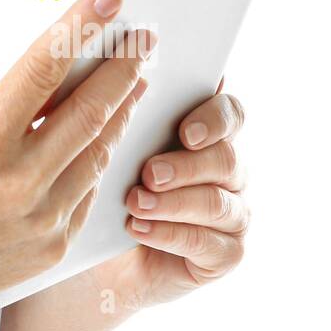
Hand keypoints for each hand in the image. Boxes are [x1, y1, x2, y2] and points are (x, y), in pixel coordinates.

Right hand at [0, 0, 154, 307]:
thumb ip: (8, 102)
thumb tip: (59, 80)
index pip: (45, 66)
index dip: (82, 26)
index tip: (109, 0)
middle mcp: (18, 180)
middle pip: (90, 110)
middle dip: (123, 68)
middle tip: (142, 41)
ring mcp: (41, 218)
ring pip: (100, 151)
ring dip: (121, 112)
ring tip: (133, 83)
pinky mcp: (53, 247)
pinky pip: (88, 193)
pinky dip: (95, 160)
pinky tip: (102, 138)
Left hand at [102, 85, 249, 308]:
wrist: (98, 252)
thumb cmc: (104, 188)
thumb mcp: (109, 149)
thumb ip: (125, 114)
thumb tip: (121, 77)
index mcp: (206, 134)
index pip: (230, 113)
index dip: (215, 119)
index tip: (186, 132)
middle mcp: (227, 171)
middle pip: (226, 159)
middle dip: (185, 166)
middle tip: (149, 173)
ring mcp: (233, 214)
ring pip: (218, 202)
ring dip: (173, 202)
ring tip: (135, 203)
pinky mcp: (226, 253)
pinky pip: (209, 243)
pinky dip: (169, 234)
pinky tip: (138, 229)